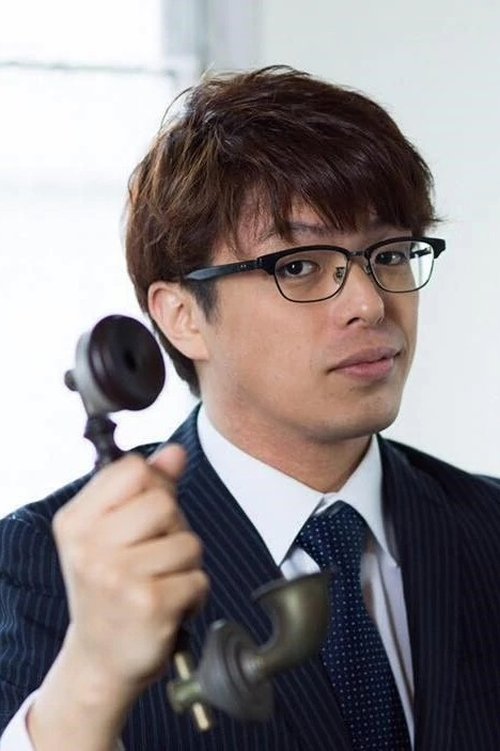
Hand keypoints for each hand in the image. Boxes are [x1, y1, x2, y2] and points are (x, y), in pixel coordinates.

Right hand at [52, 443, 208, 702]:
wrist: (100, 660)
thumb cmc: (110, 591)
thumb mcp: (113, 534)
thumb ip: (146, 488)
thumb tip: (175, 453)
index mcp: (76, 522)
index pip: (133, 469)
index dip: (152, 486)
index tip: (144, 515)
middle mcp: (90, 547)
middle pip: (164, 502)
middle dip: (172, 528)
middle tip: (153, 557)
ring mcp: (118, 576)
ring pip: (188, 541)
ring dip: (185, 565)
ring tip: (160, 583)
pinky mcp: (149, 604)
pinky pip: (198, 578)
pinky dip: (194, 594)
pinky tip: (169, 606)